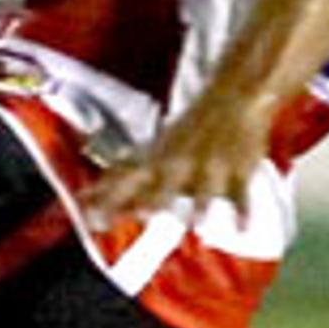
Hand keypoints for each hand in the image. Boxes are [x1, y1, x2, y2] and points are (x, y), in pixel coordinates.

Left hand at [77, 87, 275, 229]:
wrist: (234, 98)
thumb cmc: (188, 131)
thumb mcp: (156, 148)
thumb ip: (125, 174)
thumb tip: (85, 196)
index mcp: (158, 161)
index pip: (126, 182)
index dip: (108, 200)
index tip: (92, 219)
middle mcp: (181, 166)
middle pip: (164, 187)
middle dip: (151, 200)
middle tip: (140, 213)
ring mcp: (210, 169)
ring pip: (204, 191)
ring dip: (198, 206)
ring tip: (194, 222)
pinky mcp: (238, 173)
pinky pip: (241, 197)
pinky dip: (242, 213)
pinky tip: (241, 230)